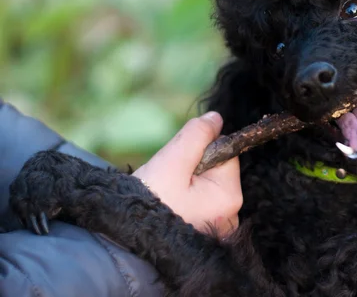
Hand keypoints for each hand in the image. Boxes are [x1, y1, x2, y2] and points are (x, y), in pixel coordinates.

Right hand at [132, 112, 241, 236]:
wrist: (121, 242)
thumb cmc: (148, 201)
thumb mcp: (172, 160)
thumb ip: (197, 135)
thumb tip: (216, 118)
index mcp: (230, 197)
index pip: (226, 154)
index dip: (201, 148)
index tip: (177, 159)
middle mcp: (232, 216)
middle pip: (216, 172)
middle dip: (193, 167)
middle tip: (166, 179)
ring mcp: (219, 229)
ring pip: (205, 188)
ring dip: (186, 183)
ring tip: (163, 194)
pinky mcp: (204, 237)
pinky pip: (199, 206)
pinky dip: (183, 201)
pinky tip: (166, 207)